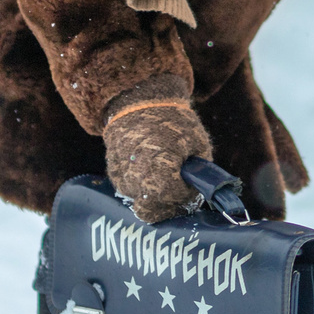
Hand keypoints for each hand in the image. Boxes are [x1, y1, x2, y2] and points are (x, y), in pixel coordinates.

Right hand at [104, 99, 211, 222]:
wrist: (138, 103)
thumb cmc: (173, 121)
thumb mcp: (198, 142)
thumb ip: (201, 171)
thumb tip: (201, 191)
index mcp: (159, 165)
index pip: (172, 196)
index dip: (184, 193)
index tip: (188, 181)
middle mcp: (135, 175)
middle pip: (151, 209)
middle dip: (167, 202)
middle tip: (177, 187)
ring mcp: (121, 176)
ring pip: (139, 202)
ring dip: (153, 195)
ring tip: (162, 173)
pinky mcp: (112, 173)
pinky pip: (129, 191)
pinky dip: (141, 187)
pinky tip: (149, 170)